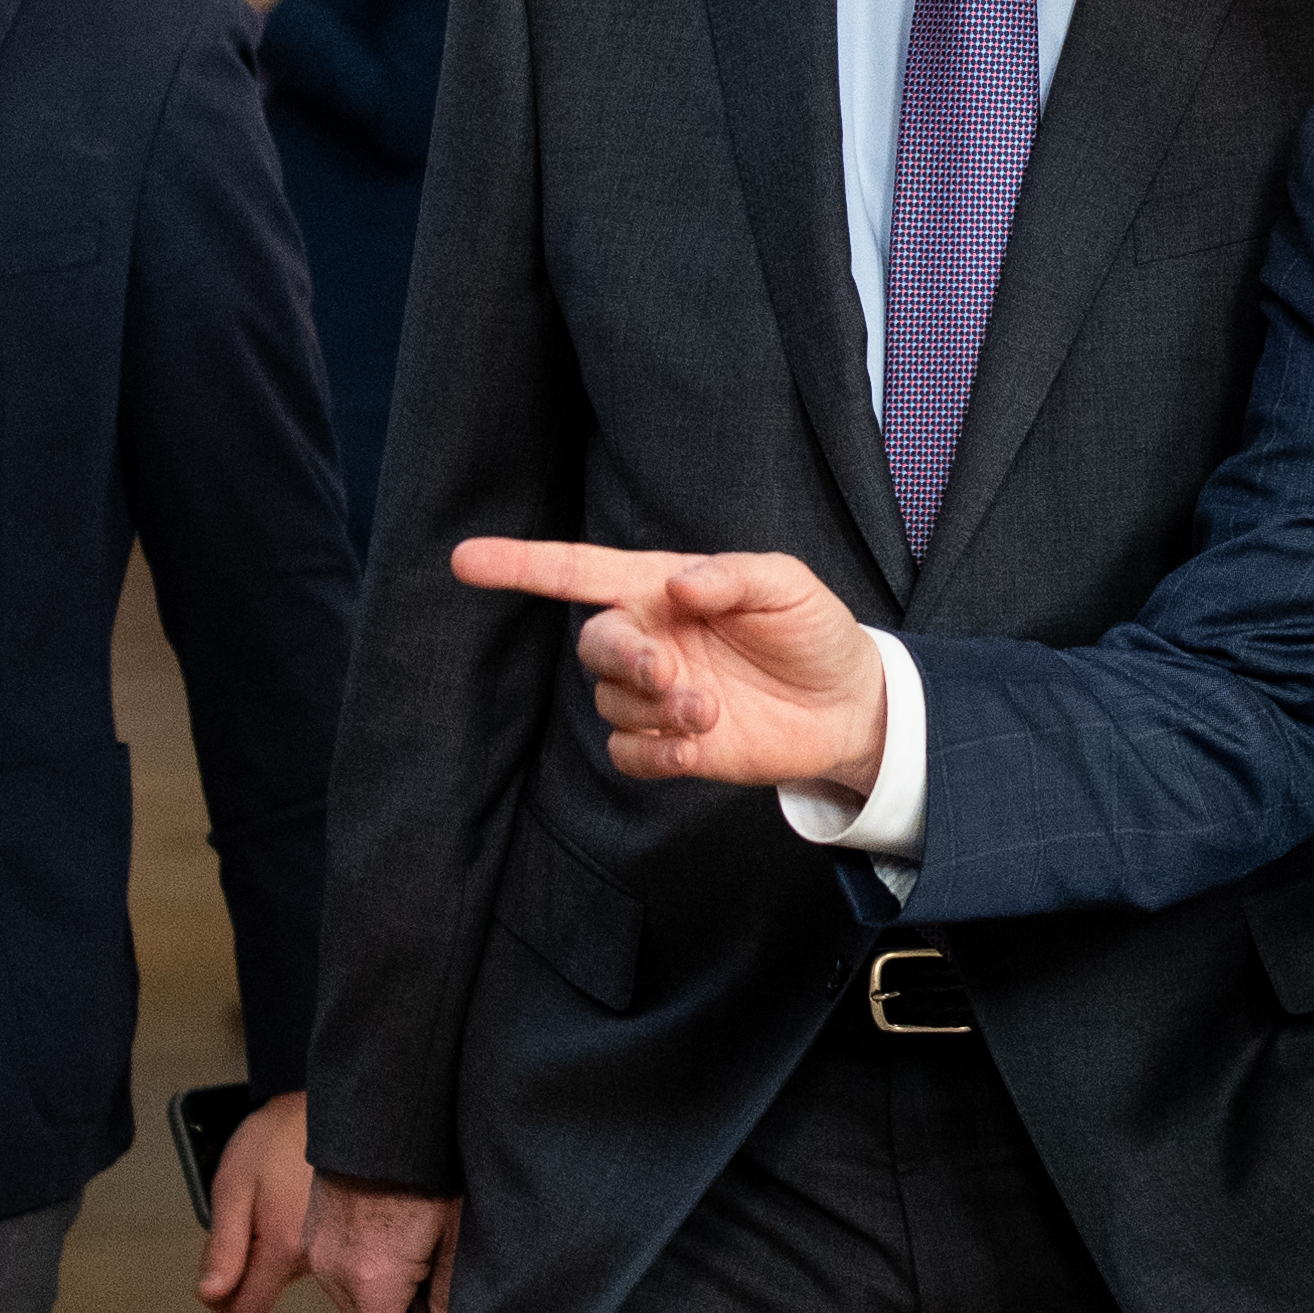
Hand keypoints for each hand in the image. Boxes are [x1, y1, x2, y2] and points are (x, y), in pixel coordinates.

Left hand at [191, 1088, 316, 1312]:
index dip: (220, 1299)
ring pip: (280, 1274)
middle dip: (241, 1267)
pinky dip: (281, 1239)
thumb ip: (224, 1246)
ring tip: (262, 1205)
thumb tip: (212, 1293)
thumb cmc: (275, 1140)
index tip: (212, 1272)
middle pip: (263, 1291)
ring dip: (262, 1251)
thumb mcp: (232, 1189)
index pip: (247, 1309)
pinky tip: (280, 1204)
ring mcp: (326, 1248)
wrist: (321, 1110)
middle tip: (239, 1220)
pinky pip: (297, 1254)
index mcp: (284, 1248)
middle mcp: (313, 1257)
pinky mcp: (333, 1236)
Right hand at [307, 1173, 462, 1312]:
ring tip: (420, 1277)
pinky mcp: (315, 1234)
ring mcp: (320, 1252)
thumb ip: (450, 1298)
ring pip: (353, 1305)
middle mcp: (337, 1273)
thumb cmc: (423, 1169)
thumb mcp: (455, 1236)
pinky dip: (366, 1279)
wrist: (383, 1118)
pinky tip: (396, 1253)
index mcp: (374, 1280)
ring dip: (382, 1305)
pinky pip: (340, 1275)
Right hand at [451, 538, 889, 797]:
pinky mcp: (670, 745)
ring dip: (653, 709)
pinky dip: (653, 751)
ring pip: (610, 702)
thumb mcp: (786, 585)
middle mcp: (650, 640)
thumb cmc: (814, 630)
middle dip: (622, 658)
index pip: (578, 573)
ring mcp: (656, 695)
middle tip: (668, 671)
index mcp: (662, 589)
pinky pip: (627, 752)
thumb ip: (731, 576)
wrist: (849, 704)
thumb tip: (676, 586)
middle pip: (593, 645)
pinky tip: (696, 745)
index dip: (521, 566)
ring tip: (712, 710)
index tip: (465, 560)